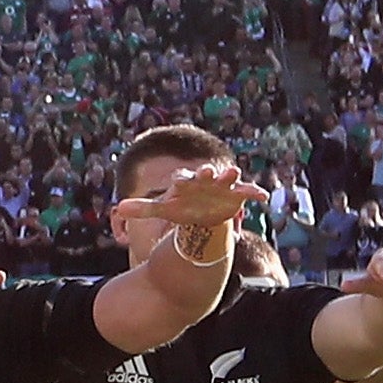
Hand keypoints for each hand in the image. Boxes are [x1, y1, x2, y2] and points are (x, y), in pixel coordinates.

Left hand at [106, 156, 253, 258]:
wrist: (204, 212)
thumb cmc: (182, 207)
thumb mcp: (163, 209)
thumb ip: (143, 208)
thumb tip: (118, 208)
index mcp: (186, 182)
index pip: (182, 179)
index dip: (181, 179)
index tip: (179, 180)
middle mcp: (205, 180)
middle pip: (205, 175)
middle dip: (207, 173)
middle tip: (209, 171)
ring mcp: (222, 185)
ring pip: (227, 178)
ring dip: (230, 176)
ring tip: (234, 172)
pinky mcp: (236, 194)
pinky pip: (246, 192)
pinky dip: (254, 192)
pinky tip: (263, 196)